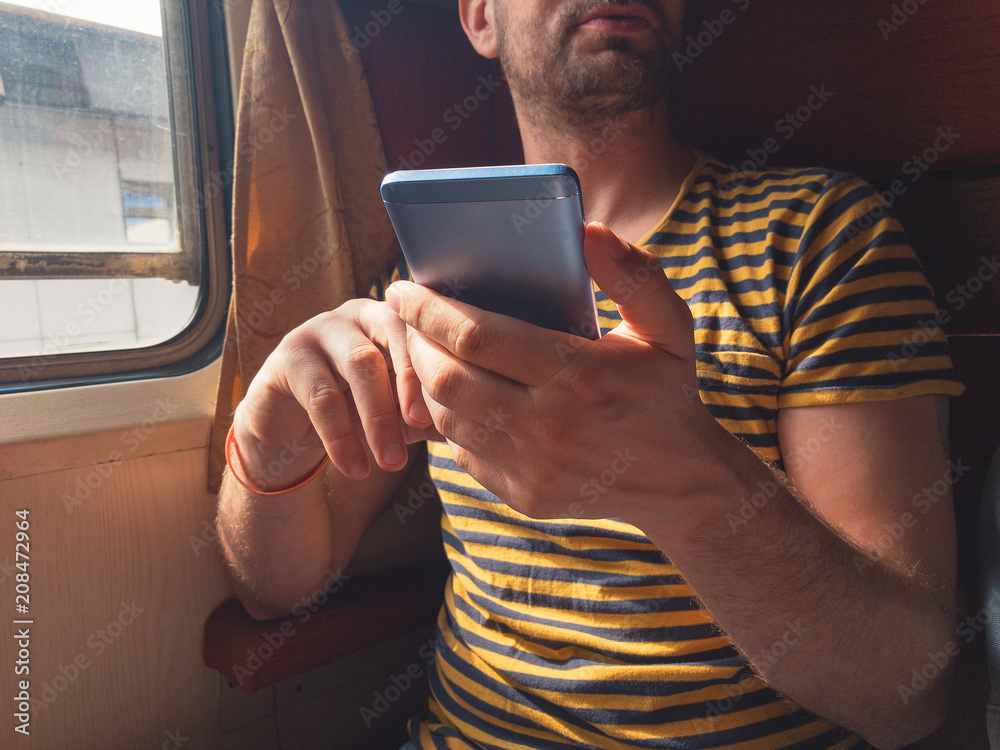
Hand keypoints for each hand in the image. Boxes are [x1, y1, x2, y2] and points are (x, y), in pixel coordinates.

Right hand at [233, 299, 441, 489]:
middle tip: (422, 429)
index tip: (455, 411)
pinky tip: (356, 469)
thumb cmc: (358, 415)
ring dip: (379, 418)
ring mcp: (320, 328)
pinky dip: (342, 437)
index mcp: (397, 317)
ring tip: (392, 463)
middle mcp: (360, 312)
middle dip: (411, 386)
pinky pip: (321, 395)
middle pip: (394, 334)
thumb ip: (433, 414)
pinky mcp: (287, 356)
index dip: (439, 366)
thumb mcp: (400, 416)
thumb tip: (477, 427)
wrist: (291, 429)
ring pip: (359, 362)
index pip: (425, 327)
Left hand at [385, 222, 735, 526]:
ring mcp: (534, 467)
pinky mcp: (525, 496)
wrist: (683, 482)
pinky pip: (465, 454)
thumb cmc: (667, 392)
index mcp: (579, 375)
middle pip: (447, 379)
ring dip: (426, 381)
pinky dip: (452, 421)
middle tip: (410, 320)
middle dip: (416, 344)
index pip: (477, 337)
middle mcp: (549, 425)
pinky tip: (459, 398)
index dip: (429, 310)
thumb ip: (633, 276)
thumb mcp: (669, 328)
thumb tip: (588, 232)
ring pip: (447, 418)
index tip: (403, 289)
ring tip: (428, 353)